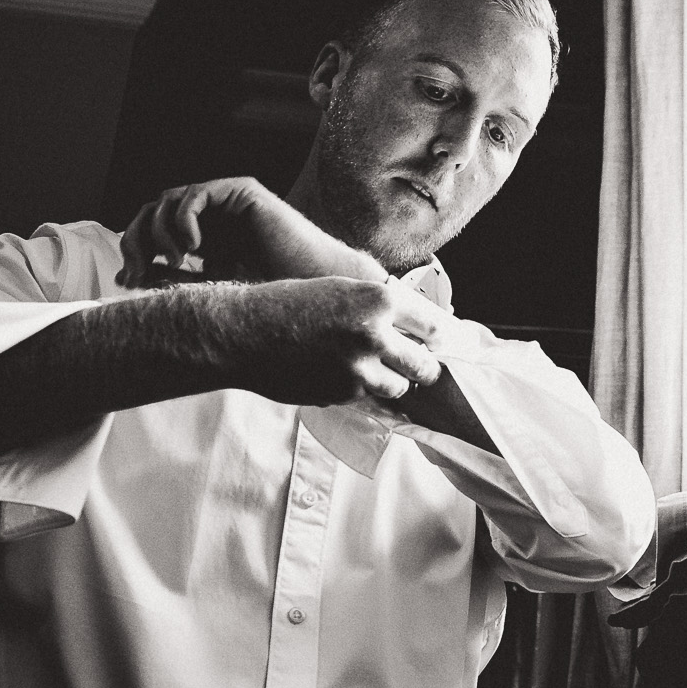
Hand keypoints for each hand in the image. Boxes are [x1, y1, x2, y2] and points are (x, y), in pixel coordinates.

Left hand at [119, 178, 382, 288]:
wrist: (316, 288)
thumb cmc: (272, 295)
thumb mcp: (208, 289)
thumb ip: (171, 279)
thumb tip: (126, 277)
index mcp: (203, 235)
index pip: (151, 229)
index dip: (133, 250)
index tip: (128, 280)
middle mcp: (212, 215)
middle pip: (153, 211)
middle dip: (138, 238)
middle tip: (139, 269)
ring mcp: (226, 202)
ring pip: (168, 199)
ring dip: (160, 231)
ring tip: (176, 261)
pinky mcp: (243, 192)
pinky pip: (197, 194)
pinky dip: (185, 219)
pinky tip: (194, 248)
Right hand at [227, 277, 445, 406]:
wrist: (244, 331)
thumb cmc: (292, 302)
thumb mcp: (344, 289)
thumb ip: (381, 309)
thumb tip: (419, 333)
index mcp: (379, 300)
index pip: (434, 326)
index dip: (440, 337)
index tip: (442, 344)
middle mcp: (374, 335)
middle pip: (425, 365)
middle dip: (425, 368)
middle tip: (422, 367)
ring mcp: (358, 369)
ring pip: (399, 388)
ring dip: (394, 382)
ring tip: (375, 369)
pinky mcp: (341, 395)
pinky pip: (368, 398)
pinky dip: (362, 391)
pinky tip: (342, 375)